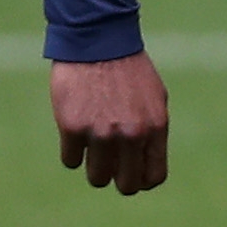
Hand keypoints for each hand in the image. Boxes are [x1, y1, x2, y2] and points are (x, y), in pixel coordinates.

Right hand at [52, 54, 170, 194]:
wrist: (97, 40)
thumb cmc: (127, 68)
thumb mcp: (154, 98)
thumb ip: (151, 132)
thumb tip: (144, 166)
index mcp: (155, 128)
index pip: (154, 177)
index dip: (142, 180)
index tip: (131, 173)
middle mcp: (131, 135)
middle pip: (126, 186)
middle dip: (118, 178)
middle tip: (110, 164)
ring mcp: (101, 133)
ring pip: (97, 178)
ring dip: (94, 167)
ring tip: (92, 146)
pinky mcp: (73, 128)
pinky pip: (71, 160)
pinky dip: (72, 151)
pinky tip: (75, 131)